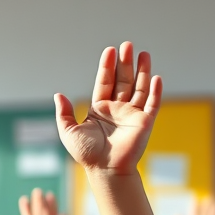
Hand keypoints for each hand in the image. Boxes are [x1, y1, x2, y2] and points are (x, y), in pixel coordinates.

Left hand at [56, 43, 161, 174]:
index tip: (109, 50)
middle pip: (123, 80)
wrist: (104, 169)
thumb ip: (63, 113)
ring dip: (142, 71)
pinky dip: (155, 91)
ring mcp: (132, 114)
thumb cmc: (86, 153)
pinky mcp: (145, 122)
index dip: (107, 66)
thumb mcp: (68, 131)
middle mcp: (117, 109)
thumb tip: (58, 94)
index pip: (105, 82)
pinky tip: (156, 77)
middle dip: (125, 63)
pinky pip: (152, 103)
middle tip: (127, 45)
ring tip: (143, 53)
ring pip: (139, 87)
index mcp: (100, 109)